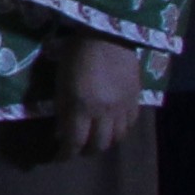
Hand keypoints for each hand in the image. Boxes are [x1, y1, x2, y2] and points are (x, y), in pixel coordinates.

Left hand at [39, 28, 143, 158]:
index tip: (59, 158)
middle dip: (85, 151)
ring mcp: (123, 107)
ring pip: (117, 138)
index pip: (74, 141)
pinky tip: (112, 128)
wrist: (107, 36)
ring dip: (104, 143)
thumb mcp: (60, 82)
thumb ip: (62, 110)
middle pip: (98, 145)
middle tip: (77, 149)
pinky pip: (130, 125)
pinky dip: (120, 131)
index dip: (66, 154)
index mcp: (81, 106)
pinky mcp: (136, 100)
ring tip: (95, 140)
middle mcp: (104, 112)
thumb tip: (61, 134)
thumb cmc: (76, 54)